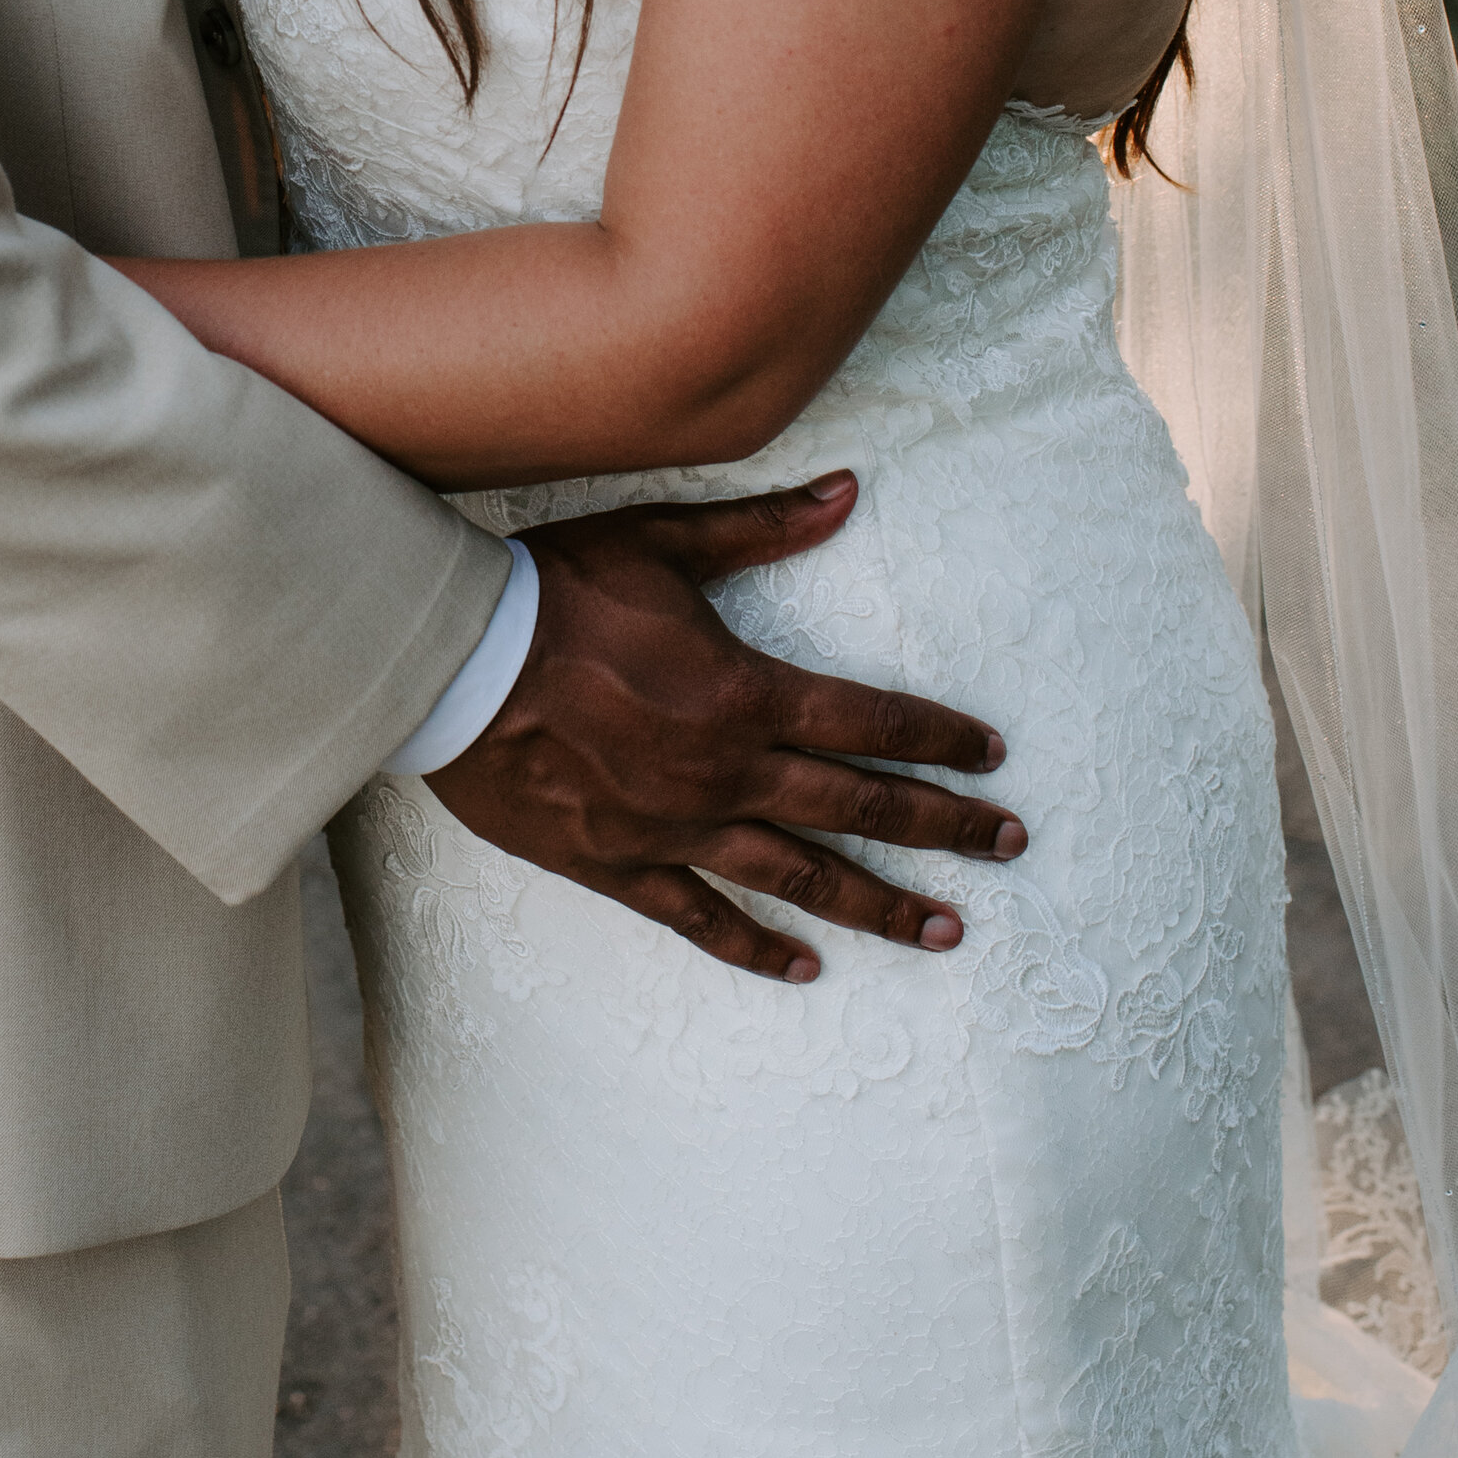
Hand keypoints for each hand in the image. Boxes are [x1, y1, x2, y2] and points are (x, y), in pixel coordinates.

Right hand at [431, 476, 1023, 981]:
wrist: (451, 666)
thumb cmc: (554, 591)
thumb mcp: (661, 540)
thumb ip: (762, 528)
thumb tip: (849, 490)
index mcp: (745, 693)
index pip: (870, 720)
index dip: (938, 738)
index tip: (993, 756)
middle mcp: (726, 772)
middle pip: (857, 808)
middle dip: (941, 827)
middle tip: (1006, 846)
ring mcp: (675, 829)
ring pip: (799, 879)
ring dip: (878, 905)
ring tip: (945, 931)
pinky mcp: (618, 865)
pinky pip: (701, 918)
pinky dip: (757, 947)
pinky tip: (806, 967)